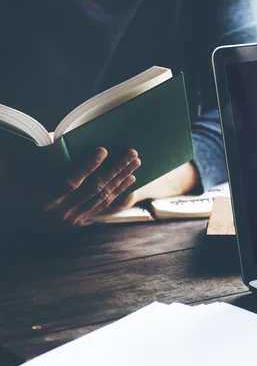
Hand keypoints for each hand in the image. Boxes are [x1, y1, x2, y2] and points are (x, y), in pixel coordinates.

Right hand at [3, 147, 140, 229]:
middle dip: (116, 169)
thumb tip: (56, 142)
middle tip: (132, 153)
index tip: (103, 149)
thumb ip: (42, 162)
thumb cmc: (17, 188)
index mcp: (44, 199)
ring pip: (102, 197)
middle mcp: (60, 213)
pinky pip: (103, 206)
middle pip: (94, 188)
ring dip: (121, 178)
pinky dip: (118, 192)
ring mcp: (71, 220)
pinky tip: (130, 181)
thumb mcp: (24, 174)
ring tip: (135, 163)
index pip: (71, 181)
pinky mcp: (78, 223)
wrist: (12, 219)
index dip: (88, 165)